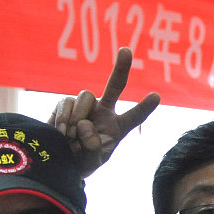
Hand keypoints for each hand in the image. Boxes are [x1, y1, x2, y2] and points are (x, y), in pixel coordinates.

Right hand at [48, 47, 160, 177]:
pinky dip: (64, 119)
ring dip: (78, 118)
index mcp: (117, 128)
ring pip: (86, 96)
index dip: (144, 107)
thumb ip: (93, 147)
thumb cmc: (80, 163)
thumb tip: (84, 124)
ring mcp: (85, 106)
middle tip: (126, 50)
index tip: (157, 96)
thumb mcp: (92, 162)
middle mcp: (103, 112)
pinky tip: (62, 133)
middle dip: (121, 68)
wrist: (56, 163)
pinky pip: (67, 103)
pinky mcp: (66, 105)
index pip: (134, 116)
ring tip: (72, 138)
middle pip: (114, 86)